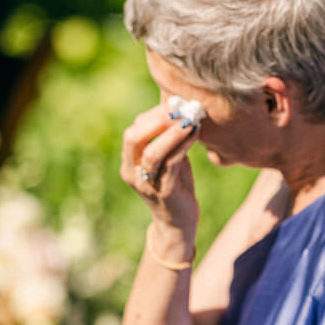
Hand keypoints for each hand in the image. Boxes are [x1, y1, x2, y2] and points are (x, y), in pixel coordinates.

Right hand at [121, 102, 200, 237]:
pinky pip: (172, 164)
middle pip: (133, 138)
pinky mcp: (164, 191)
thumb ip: (169, 139)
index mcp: (129, 161)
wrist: (179, 221)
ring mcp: (146, 183)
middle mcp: (132, 171)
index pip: (134, 130)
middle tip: (180, 109)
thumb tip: (181, 108)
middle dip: (157, 120)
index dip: (153, 115)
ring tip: (190, 119)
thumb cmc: (175, 185)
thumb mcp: (169, 158)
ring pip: (153, 152)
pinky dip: (183, 146)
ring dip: (171, 133)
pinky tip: (195, 134)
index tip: (175, 103)